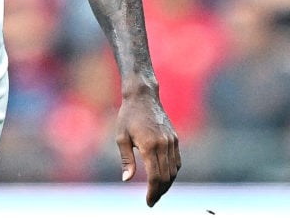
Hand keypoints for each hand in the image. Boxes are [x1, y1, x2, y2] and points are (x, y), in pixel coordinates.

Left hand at [115, 91, 180, 206]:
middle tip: (152, 200)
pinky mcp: (175, 139)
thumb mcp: (121, 137)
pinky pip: (177, 161)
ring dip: (167, 184)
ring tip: (157, 192)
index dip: (153, 192)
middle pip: (167, 177)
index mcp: (149, 145)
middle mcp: (164, 145)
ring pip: (174, 171)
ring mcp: (172, 142)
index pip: (155, 177)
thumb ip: (126, 160)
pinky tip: (164, 177)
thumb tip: (126, 179)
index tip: (148, 202)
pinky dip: (172, 172)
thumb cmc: (128, 116)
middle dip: (160, 192)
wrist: (143, 97)